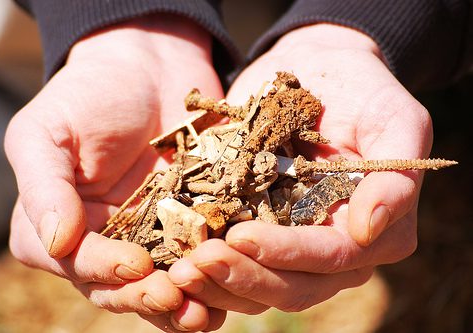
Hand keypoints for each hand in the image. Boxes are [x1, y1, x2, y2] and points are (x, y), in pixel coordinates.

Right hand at [5, 14, 225, 331]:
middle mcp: (102, 239)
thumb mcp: (49, 131)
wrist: (148, 66)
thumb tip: (56, 243)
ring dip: (181, 305)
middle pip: (117, 286)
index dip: (102, 271)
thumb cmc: (90, 93)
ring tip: (205, 314)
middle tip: (174, 300)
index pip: (74, 262)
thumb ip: (45, 186)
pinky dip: (212, 277)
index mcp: (60, 223)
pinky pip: (197, 259)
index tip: (134, 266)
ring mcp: (148, 235)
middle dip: (145, 297)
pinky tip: (231, 285)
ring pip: (160, 284)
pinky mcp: (188, 224)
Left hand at [168, 23, 432, 313]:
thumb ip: (396, 177)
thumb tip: (368, 230)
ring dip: (218, 285)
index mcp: (370, 231)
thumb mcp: (394, 121)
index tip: (242, 237)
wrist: (318, 71)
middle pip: (292, 286)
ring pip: (258, 287)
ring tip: (180, 268)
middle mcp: (331, 250)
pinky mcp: (256, 230)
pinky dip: (205, 270)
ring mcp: (290, 244)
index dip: (289, 254)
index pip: (332, 258)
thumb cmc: (363, 92)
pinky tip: (175, 259)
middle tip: (198, 263)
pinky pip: (232, 263)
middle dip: (245, 277)